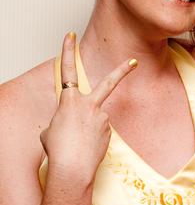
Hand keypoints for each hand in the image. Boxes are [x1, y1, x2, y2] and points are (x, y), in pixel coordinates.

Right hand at [40, 33, 136, 184]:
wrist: (72, 168)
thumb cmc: (58, 149)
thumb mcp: (51, 129)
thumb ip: (64, 119)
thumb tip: (76, 124)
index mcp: (70, 100)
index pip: (67, 70)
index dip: (68, 51)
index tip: (71, 36)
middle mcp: (89, 105)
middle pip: (109, 83)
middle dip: (122, 71)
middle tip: (134, 61)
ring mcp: (102, 119)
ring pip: (95, 119)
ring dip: (86, 130)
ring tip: (77, 143)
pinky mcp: (109, 132)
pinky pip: (99, 132)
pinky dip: (91, 139)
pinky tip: (85, 148)